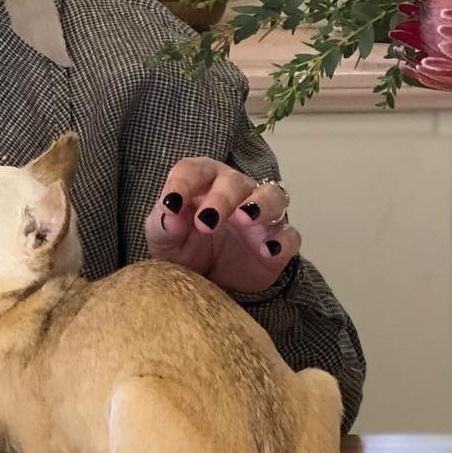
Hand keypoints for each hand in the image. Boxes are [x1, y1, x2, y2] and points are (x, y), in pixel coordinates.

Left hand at [143, 156, 298, 294]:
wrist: (209, 282)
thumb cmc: (183, 249)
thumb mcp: (163, 241)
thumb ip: (162, 225)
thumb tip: (168, 214)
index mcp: (202, 183)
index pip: (193, 169)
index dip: (182, 182)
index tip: (171, 204)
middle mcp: (235, 191)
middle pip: (234, 180)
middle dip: (221, 198)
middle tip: (206, 222)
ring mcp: (260, 215)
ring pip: (272, 195)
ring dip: (260, 204)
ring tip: (245, 219)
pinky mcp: (278, 241)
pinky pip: (289, 234)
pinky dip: (282, 240)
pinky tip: (268, 250)